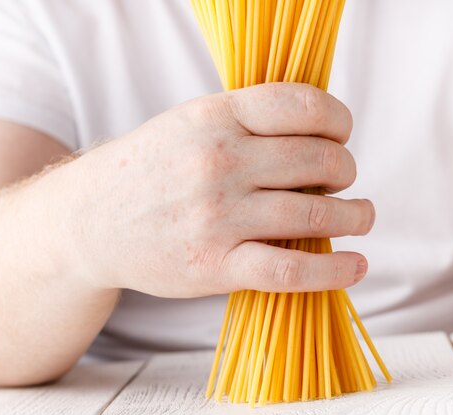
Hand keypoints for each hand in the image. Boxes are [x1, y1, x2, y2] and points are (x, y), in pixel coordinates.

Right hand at [68, 83, 373, 296]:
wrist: (90, 221)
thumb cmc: (149, 170)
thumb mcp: (189, 124)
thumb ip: (247, 123)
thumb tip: (319, 135)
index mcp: (214, 117)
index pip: (302, 105)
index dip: (339, 119)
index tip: (343, 134)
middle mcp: (218, 161)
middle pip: (319, 160)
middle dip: (346, 169)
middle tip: (345, 179)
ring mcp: (217, 216)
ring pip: (315, 213)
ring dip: (355, 215)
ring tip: (362, 216)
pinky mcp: (215, 265)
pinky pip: (292, 269)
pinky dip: (335, 270)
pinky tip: (357, 265)